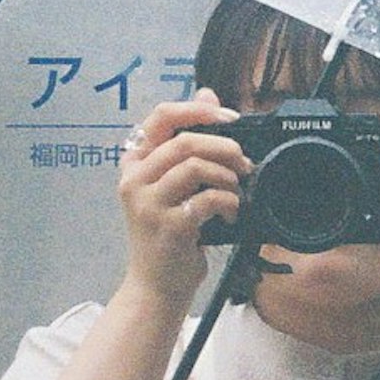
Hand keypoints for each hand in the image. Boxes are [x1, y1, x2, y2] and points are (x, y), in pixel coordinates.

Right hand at [113, 94, 246, 301]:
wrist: (155, 286)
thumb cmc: (167, 234)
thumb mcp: (172, 185)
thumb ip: (186, 143)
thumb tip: (207, 93)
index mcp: (135, 163)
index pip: (161, 116)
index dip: (200, 110)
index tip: (230, 118)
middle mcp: (135, 180)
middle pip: (185, 141)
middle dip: (224, 146)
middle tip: (244, 162)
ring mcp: (149, 203)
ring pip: (196, 166)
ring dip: (228, 175)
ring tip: (237, 189)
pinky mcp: (168, 226)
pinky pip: (208, 199)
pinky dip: (229, 201)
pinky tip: (231, 212)